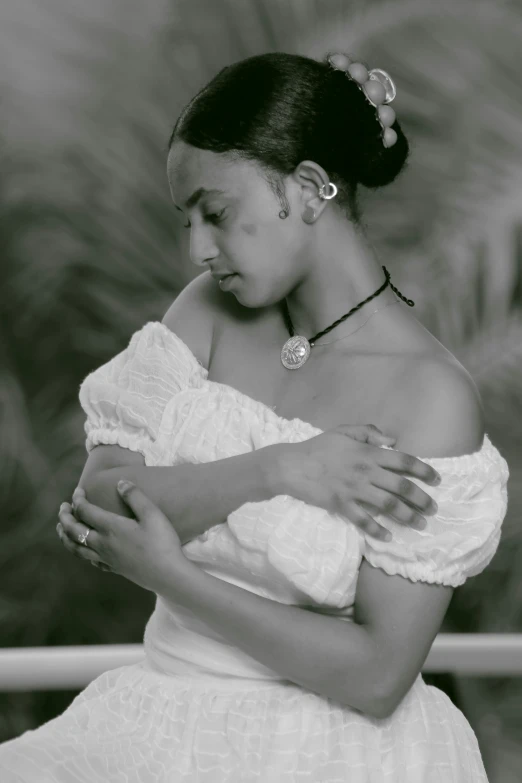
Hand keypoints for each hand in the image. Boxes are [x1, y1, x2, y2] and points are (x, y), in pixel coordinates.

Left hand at [56, 482, 189, 593]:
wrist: (169, 575)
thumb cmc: (162, 543)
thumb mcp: (152, 514)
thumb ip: (135, 496)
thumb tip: (120, 483)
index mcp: (110, 528)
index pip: (84, 511)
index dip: (78, 499)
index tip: (78, 491)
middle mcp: (103, 544)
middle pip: (73, 531)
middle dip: (64, 518)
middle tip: (62, 507)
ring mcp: (107, 559)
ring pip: (77, 549)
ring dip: (65, 537)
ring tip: (61, 530)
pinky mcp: (115, 569)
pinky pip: (91, 561)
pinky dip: (83, 553)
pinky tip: (87, 552)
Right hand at [277, 424, 440, 540]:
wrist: (292, 465)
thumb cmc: (319, 447)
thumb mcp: (344, 431)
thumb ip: (369, 432)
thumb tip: (392, 441)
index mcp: (368, 452)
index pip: (404, 461)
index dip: (424, 470)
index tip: (437, 480)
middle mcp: (366, 471)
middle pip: (402, 487)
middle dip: (422, 499)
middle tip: (434, 508)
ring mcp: (354, 490)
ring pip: (388, 505)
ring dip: (408, 516)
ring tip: (420, 524)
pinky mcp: (341, 505)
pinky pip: (363, 520)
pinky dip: (377, 530)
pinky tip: (387, 537)